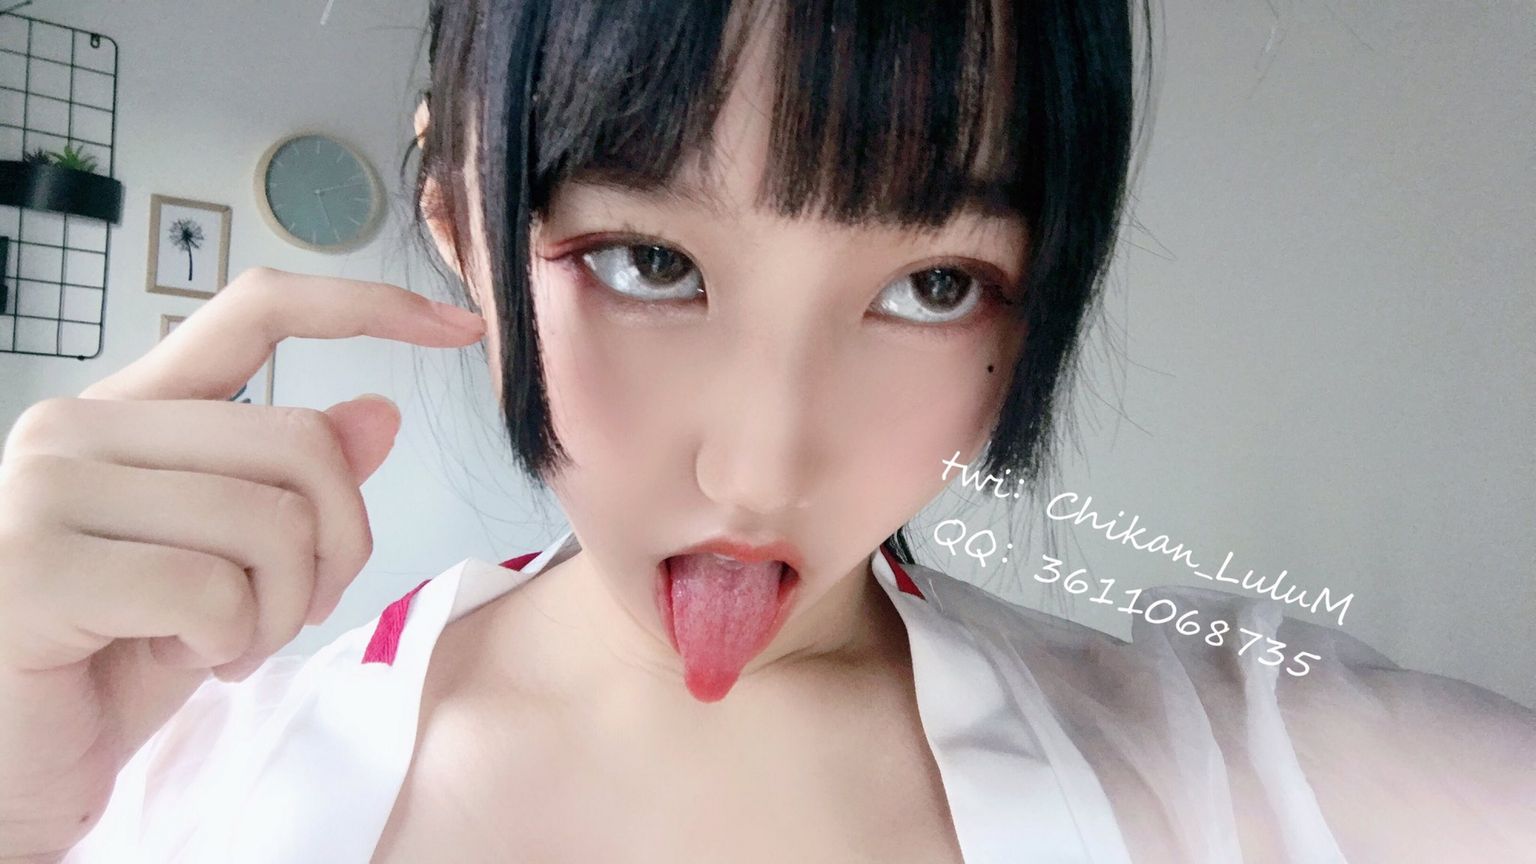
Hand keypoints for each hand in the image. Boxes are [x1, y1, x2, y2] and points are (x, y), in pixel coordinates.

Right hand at [0, 267, 484, 859]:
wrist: (17, 764)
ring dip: (280, 610)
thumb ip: (293, 490)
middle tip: (297, 612)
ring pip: (271, 522)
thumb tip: (381, 412)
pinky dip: (228, 644)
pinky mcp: (37, 567)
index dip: (367, 306)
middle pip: (302, 444)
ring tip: (226, 644)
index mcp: (128, 413)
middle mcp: (78, 428)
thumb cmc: (113, 663)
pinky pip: (212, 590)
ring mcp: (48, 491)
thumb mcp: (229, 571)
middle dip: (338, 548)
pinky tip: (183, 660)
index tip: (458, 324)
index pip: (255, 312)